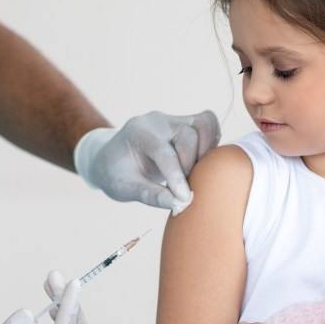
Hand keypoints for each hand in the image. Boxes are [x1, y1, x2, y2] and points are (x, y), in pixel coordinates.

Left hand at [74, 110, 220, 212]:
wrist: (112, 157)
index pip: (163, 152)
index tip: (185, 199)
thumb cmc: (117, 174)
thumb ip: (151, 195)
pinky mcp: (187, 122)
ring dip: (206, 150)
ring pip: (204, 123)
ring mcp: (174, 119)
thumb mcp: (124, 188)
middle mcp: (157, 121)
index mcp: (137, 132)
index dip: (176, 177)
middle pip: (188, 135)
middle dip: (190, 164)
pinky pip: (209, 124)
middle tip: (183, 185)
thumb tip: (181, 204)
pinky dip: (211, 142)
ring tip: (195, 171)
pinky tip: (199, 161)